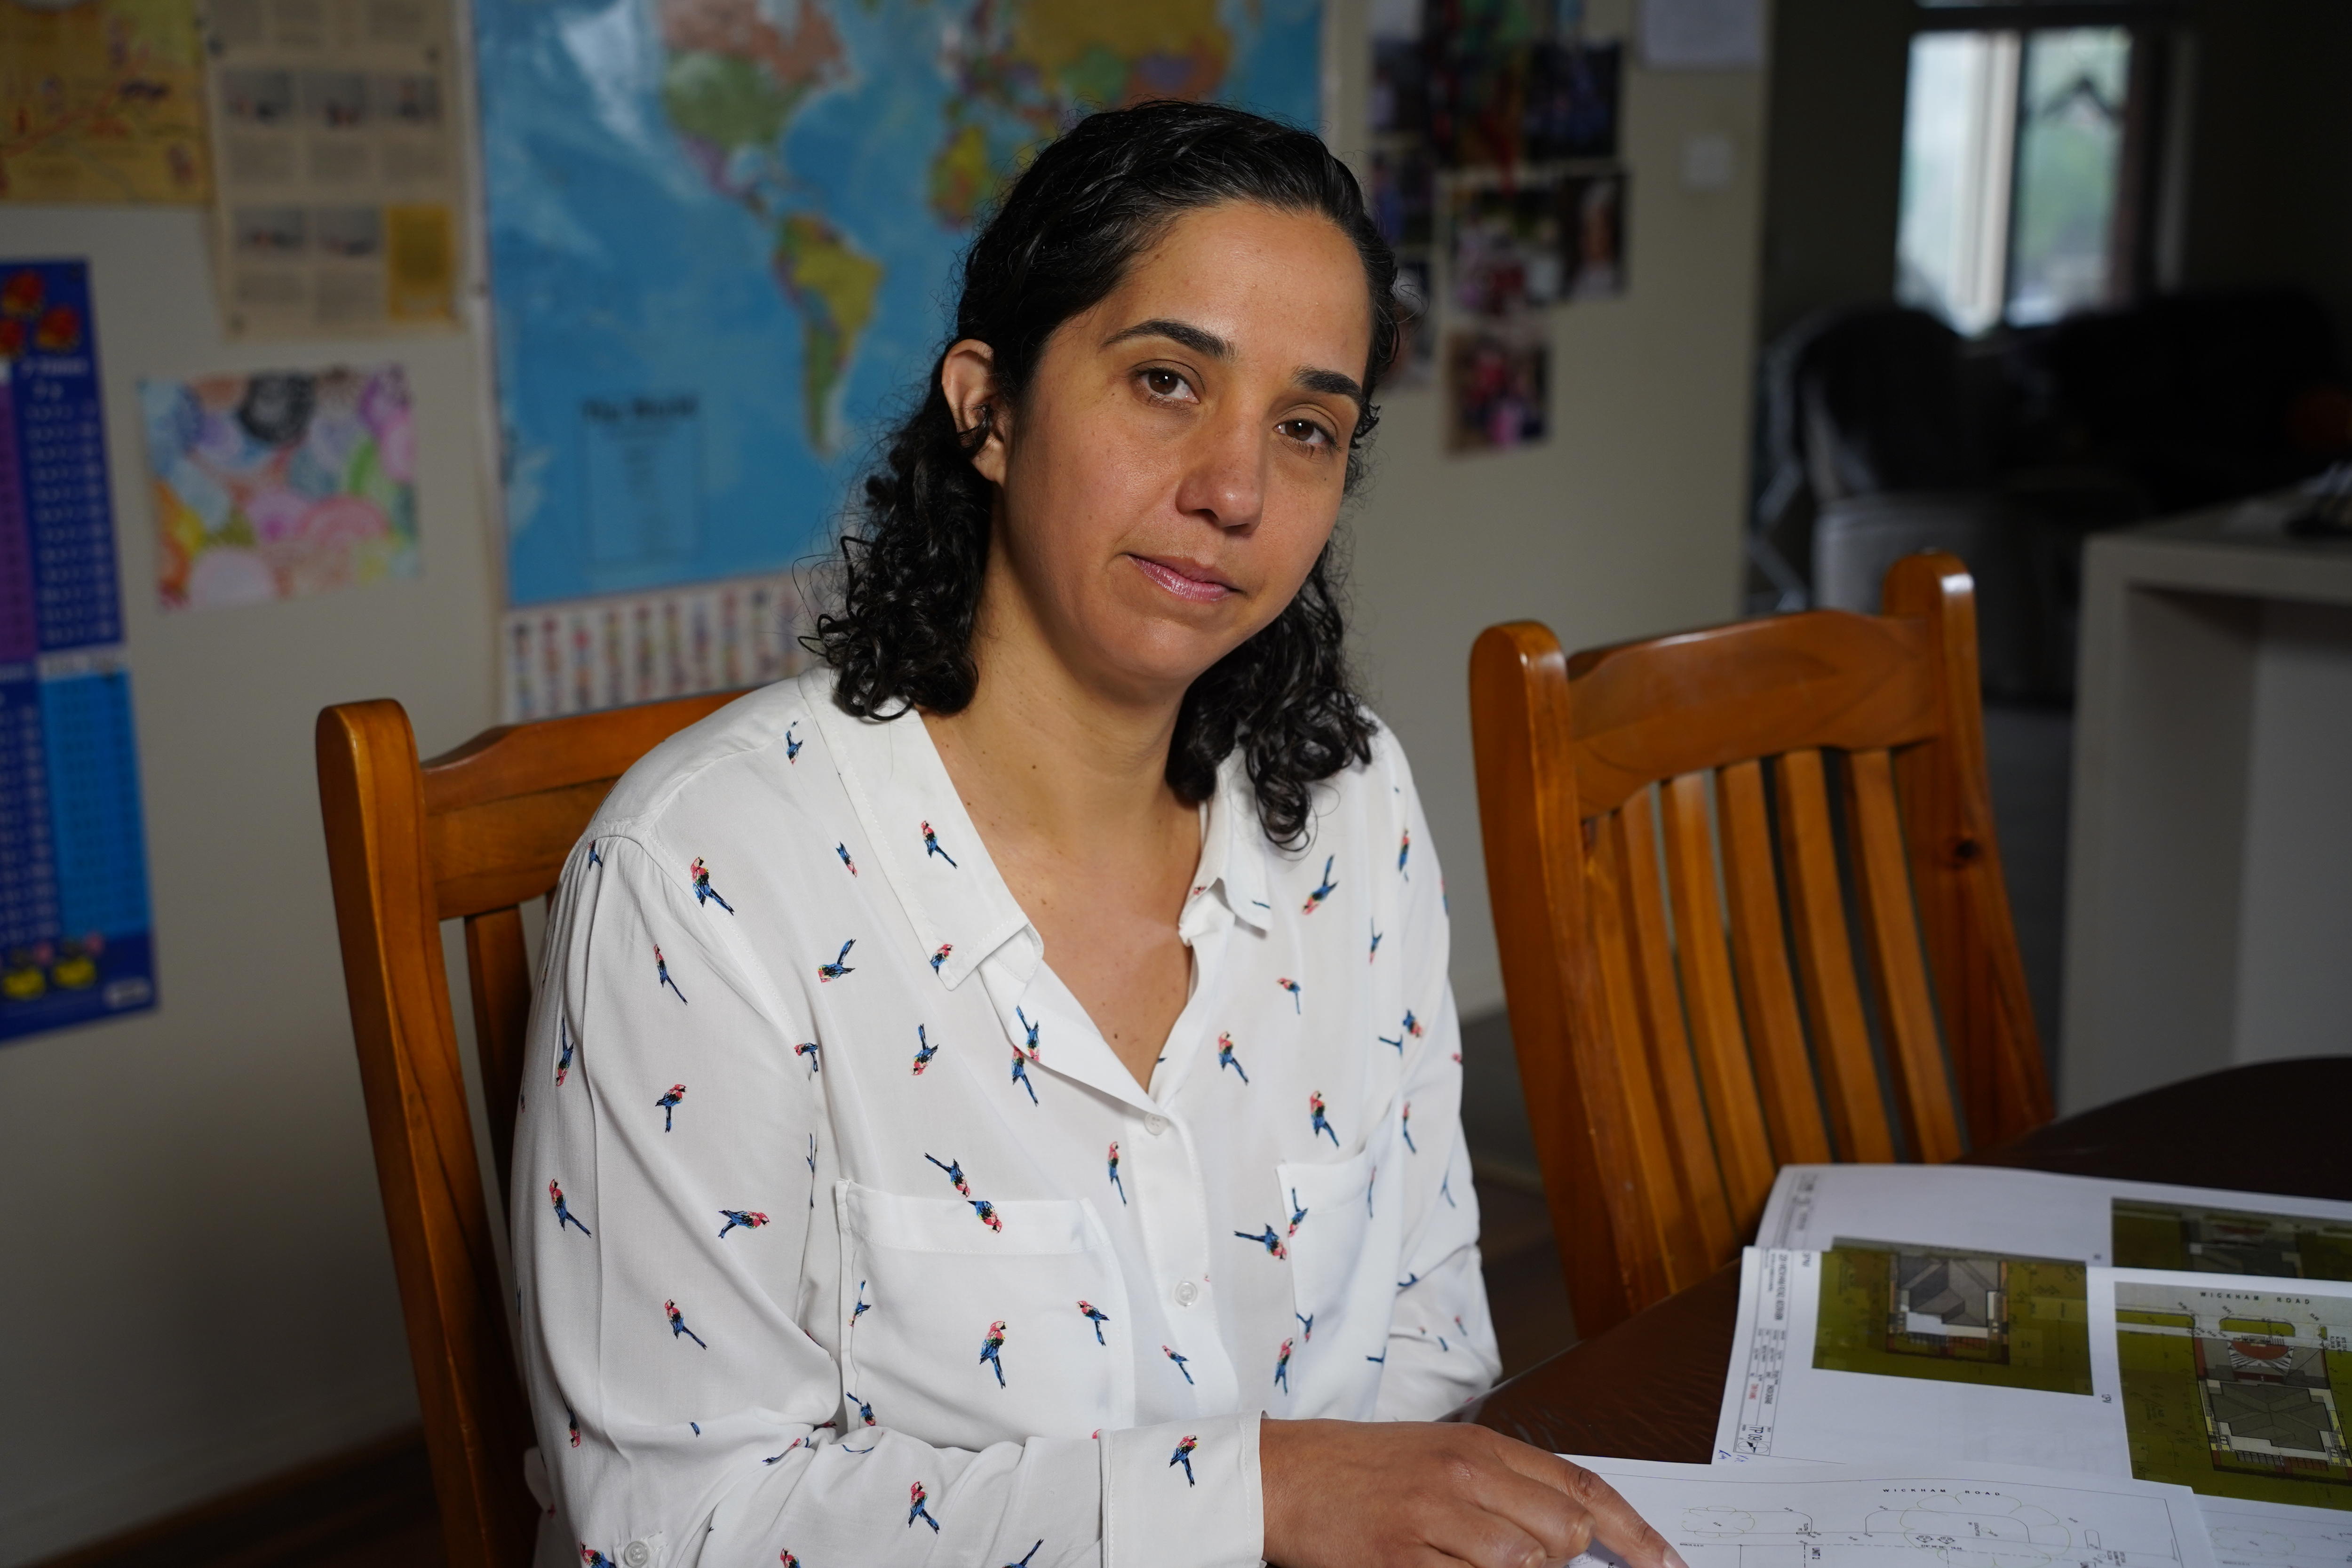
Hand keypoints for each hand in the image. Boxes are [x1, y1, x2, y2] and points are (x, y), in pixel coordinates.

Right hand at [1259, 1418, 1684, 1567]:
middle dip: (1558, 1561)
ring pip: (1523, 1566)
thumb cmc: (1361, 1468)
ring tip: (1462, 1560)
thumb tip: (1571, 1532)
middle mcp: (1464, 1474)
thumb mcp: (1441, 1455)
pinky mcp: (1400, 1559)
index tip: (1668, 1565)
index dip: (1635, 1533)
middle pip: (1561, 1533)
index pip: (1582, 1488)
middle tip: (1514, 1559)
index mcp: (1480, 1445)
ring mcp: (1432, 1517)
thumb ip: (1505, 1485)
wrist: (1282, 1474)